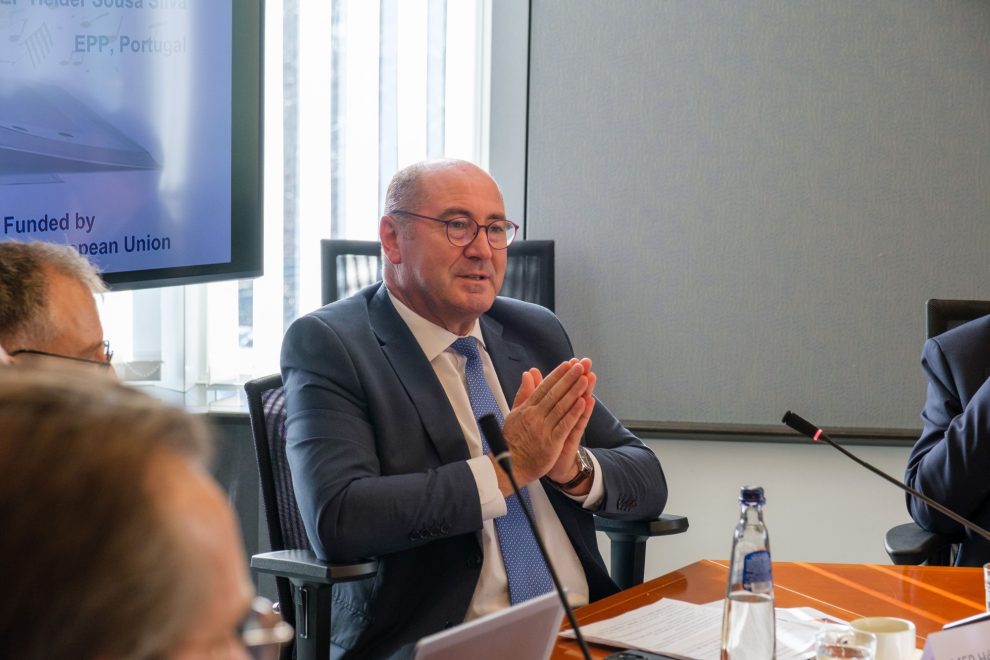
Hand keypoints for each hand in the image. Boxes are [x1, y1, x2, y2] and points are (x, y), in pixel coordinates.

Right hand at [494, 358, 595, 493]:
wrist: (511, 466)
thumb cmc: (513, 441)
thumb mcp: (515, 413)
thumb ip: (523, 393)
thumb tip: (528, 374)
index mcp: (527, 409)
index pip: (544, 387)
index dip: (557, 375)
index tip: (568, 364)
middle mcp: (535, 416)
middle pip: (555, 393)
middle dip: (569, 378)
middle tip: (580, 365)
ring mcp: (543, 429)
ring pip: (561, 406)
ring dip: (574, 391)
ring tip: (585, 378)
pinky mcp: (551, 442)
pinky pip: (565, 425)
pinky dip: (574, 413)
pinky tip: (583, 403)